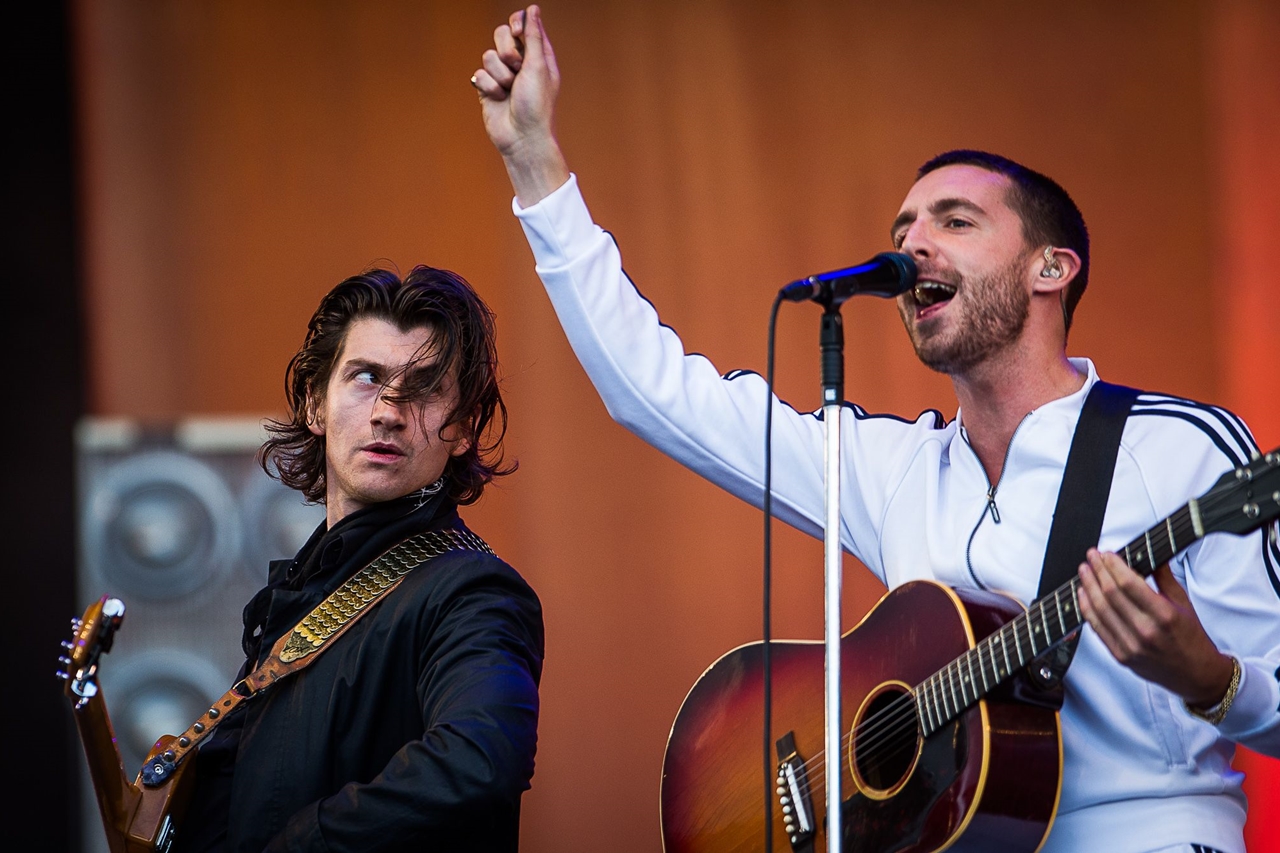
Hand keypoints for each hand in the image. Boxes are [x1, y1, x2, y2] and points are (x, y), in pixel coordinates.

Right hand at [473, 5, 569, 205]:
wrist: (522, 138)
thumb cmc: (537, 105)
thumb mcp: (538, 66)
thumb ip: (533, 36)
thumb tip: (532, 9)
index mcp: (537, 55)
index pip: (522, 25)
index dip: (517, 24)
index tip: (517, 32)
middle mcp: (520, 63)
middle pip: (501, 35)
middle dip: (507, 51)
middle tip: (517, 68)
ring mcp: (502, 76)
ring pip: (488, 56)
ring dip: (499, 75)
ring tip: (509, 91)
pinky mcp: (487, 88)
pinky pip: (479, 74)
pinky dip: (489, 87)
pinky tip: (498, 100)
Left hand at [1077, 548, 1233, 707]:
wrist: (1196, 675)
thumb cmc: (1192, 638)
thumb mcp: (1184, 603)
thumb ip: (1164, 577)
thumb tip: (1149, 553)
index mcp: (1165, 615)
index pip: (1129, 583)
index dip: (1113, 565)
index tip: (1106, 554)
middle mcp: (1146, 631)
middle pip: (1110, 594)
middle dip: (1097, 571)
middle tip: (1091, 556)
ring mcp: (1131, 646)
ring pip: (1100, 610)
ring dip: (1088, 586)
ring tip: (1084, 571)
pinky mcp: (1121, 656)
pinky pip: (1097, 628)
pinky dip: (1087, 608)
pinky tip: (1083, 595)